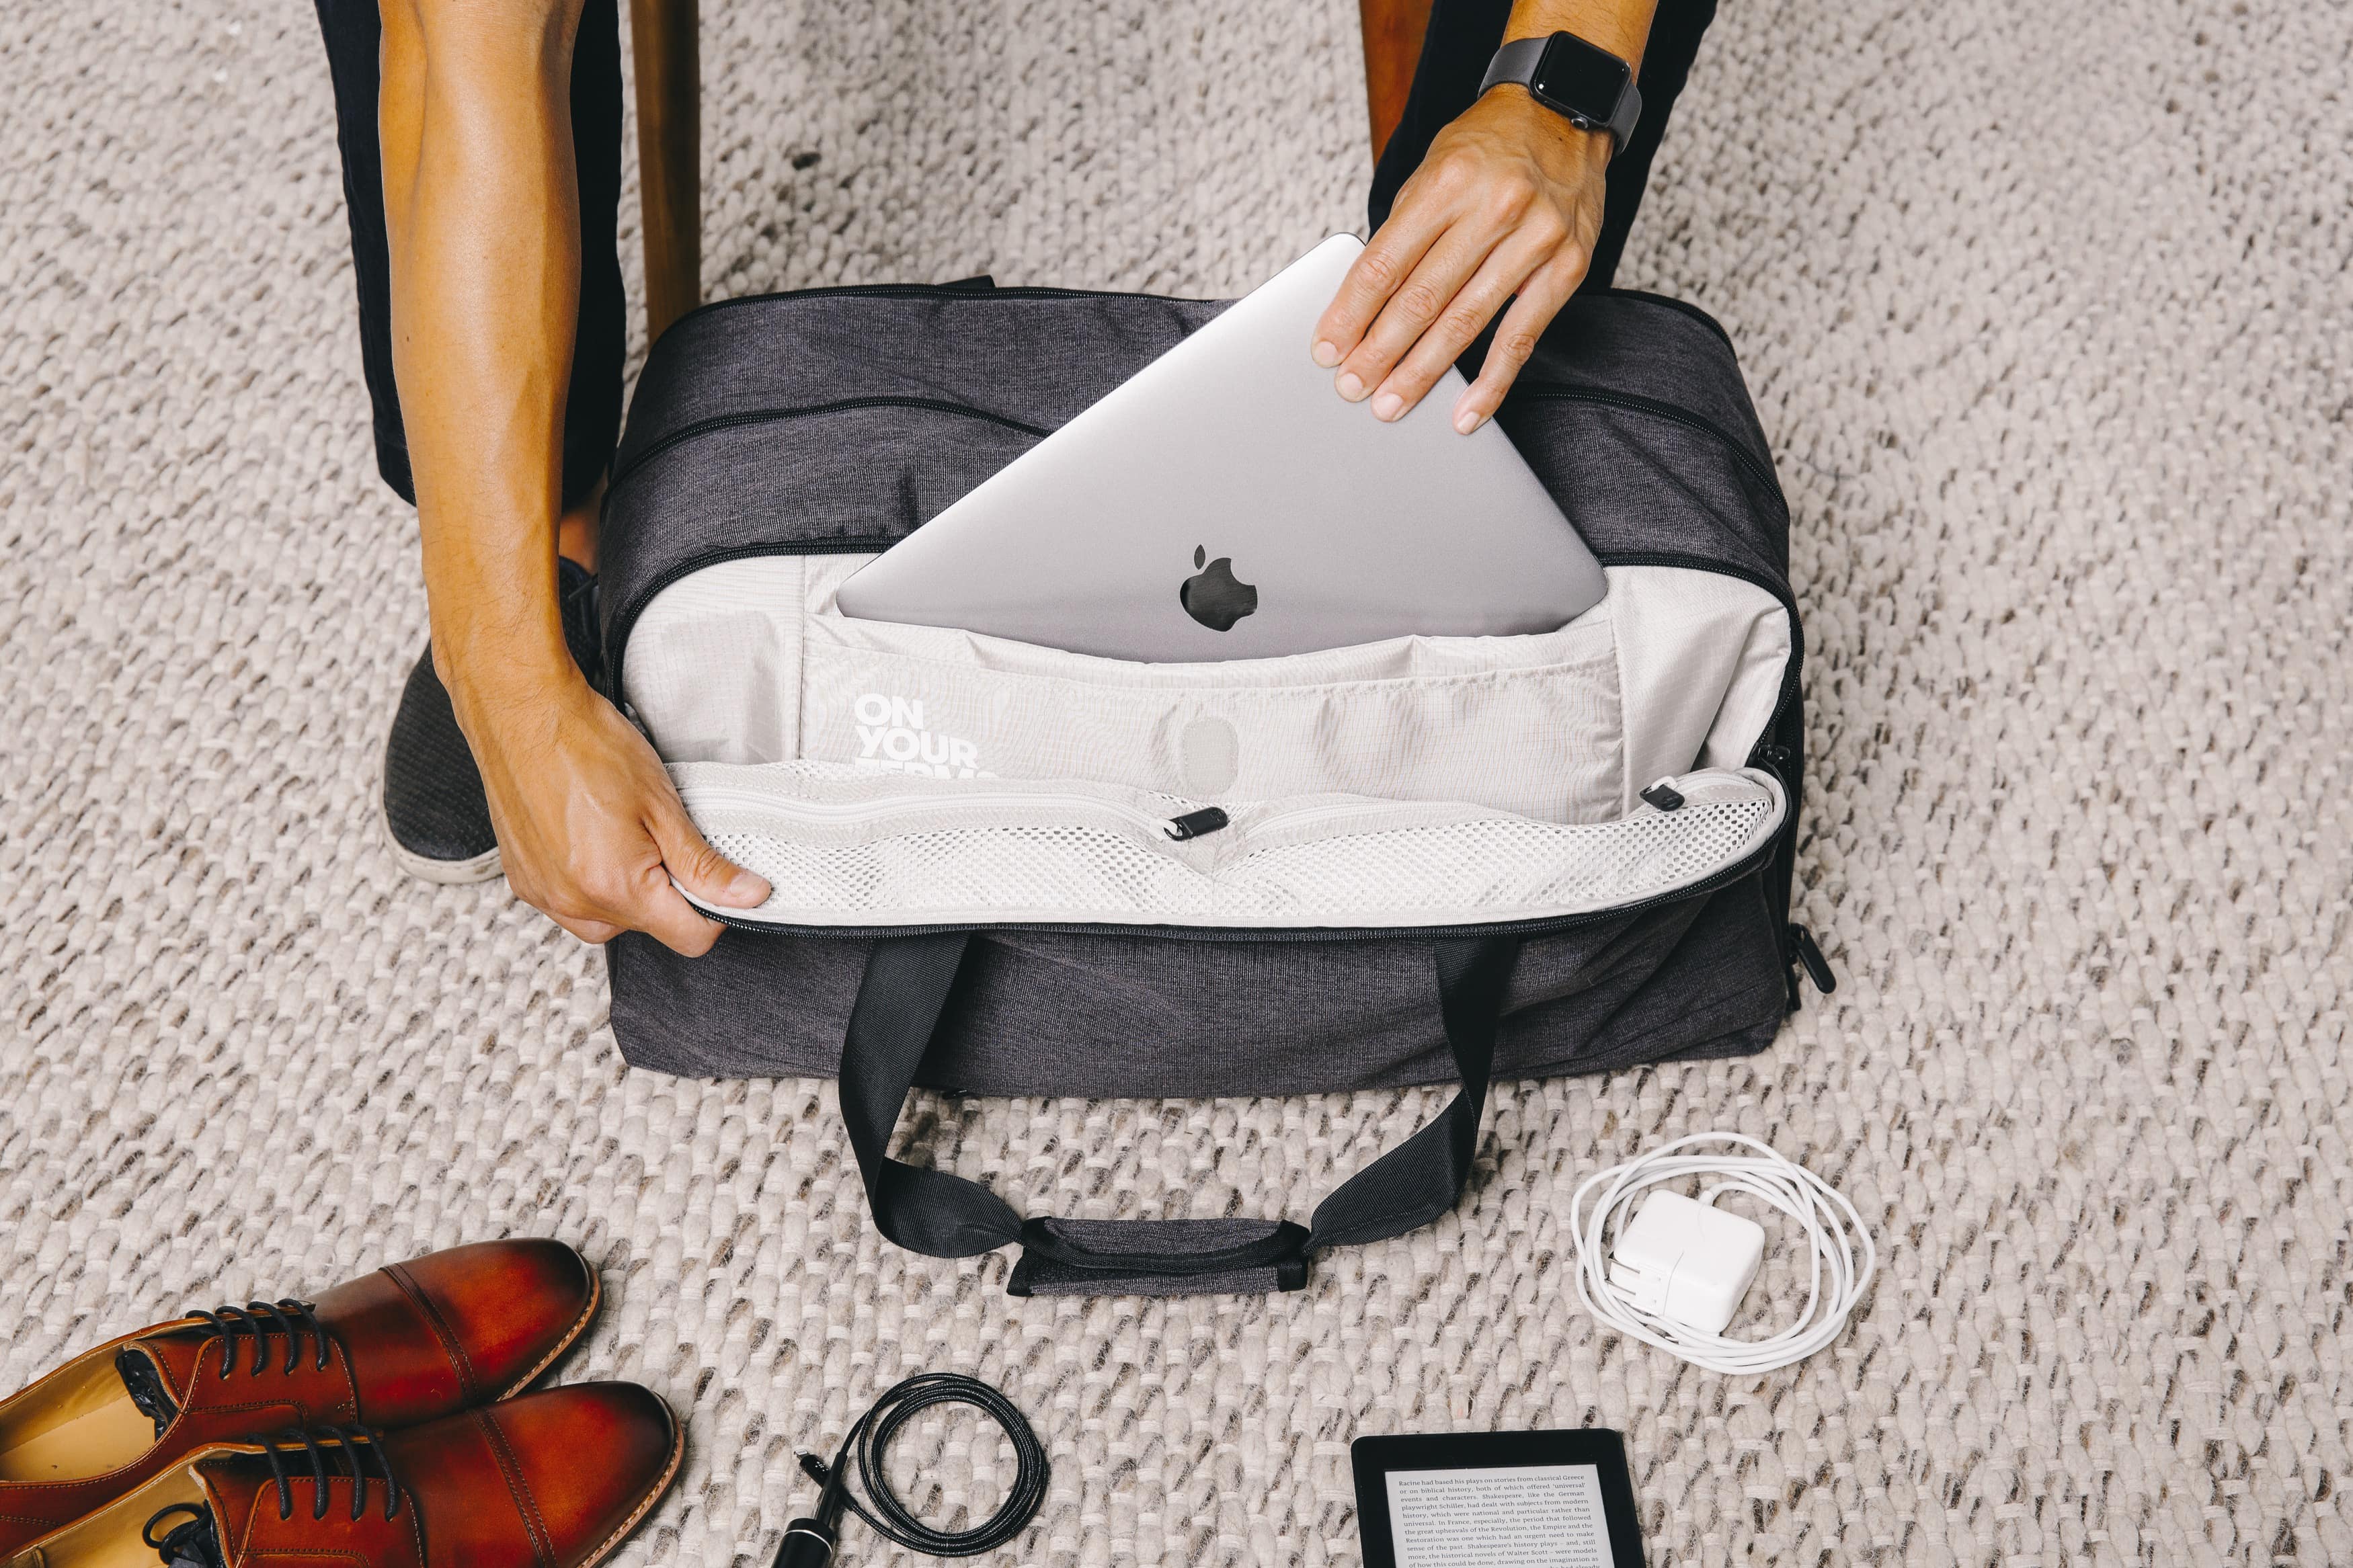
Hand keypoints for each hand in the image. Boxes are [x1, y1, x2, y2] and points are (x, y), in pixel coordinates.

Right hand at [449, 661, 770, 954]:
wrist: (523, 714)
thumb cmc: (586, 746)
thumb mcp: (663, 804)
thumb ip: (705, 863)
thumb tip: (746, 895)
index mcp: (615, 887)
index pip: (689, 938)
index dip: (715, 912)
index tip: (717, 881)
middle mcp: (573, 901)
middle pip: (648, 928)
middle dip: (667, 893)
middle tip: (662, 838)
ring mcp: (544, 894)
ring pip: (608, 921)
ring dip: (627, 892)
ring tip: (624, 836)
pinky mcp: (525, 882)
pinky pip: (572, 904)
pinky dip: (591, 883)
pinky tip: (593, 841)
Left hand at [1313, 87, 1610, 433]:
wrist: (1565, 110)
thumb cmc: (1490, 146)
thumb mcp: (1434, 168)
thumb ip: (1404, 230)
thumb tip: (1361, 303)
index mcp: (1448, 181)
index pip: (1386, 262)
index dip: (1351, 313)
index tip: (1328, 348)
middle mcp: (1494, 207)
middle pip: (1422, 298)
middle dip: (1380, 351)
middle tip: (1352, 387)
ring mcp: (1536, 239)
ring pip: (1467, 322)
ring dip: (1424, 372)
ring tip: (1393, 403)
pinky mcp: (1568, 266)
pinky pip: (1522, 336)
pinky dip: (1492, 381)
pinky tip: (1467, 412)